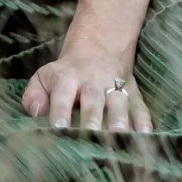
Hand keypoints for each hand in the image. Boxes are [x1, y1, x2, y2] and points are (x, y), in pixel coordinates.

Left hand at [22, 44, 151, 132]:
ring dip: (119, 119)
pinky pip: (140, 105)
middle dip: (93, 119)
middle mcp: (92, 81)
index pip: (62, 94)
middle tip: (91, 136)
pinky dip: (144, 119)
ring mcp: (115, 85)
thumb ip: (34, 94)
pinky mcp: (133, 91)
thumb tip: (35, 113)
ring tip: (120, 137)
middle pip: (93, 100)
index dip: (60, 110)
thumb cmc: (66, 71)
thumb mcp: (45, 76)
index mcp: (67, 77)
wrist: (100, 44)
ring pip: (118, 102)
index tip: (58, 128)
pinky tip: (146, 134)